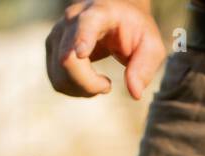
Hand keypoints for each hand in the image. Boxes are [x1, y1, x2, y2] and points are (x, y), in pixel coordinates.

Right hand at [45, 0, 165, 99]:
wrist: (118, 16)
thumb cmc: (136, 31)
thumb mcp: (151, 46)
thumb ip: (145, 67)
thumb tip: (134, 93)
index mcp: (100, 13)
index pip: (87, 24)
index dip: (82, 39)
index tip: (82, 53)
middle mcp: (73, 19)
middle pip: (68, 59)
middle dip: (88, 84)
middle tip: (107, 85)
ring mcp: (59, 33)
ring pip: (59, 74)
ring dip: (82, 89)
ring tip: (102, 82)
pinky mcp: (52, 47)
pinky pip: (57, 80)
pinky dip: (74, 89)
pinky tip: (89, 81)